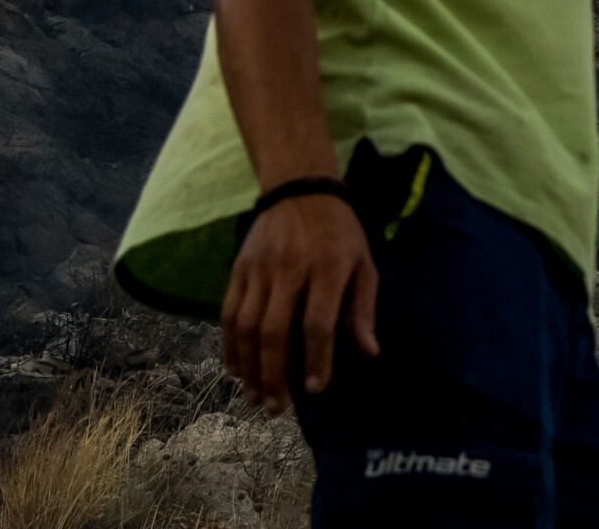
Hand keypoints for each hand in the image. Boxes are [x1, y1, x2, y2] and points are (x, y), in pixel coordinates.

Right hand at [220, 193, 379, 413]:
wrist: (300, 190)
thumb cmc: (340, 233)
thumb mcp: (364, 264)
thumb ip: (363, 310)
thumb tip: (369, 352)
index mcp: (329, 269)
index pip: (318, 322)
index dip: (316, 358)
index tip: (315, 388)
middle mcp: (290, 270)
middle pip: (274, 331)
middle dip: (274, 375)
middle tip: (276, 408)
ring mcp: (259, 270)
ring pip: (246, 327)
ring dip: (249, 367)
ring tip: (256, 397)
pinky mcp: (238, 269)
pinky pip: (228, 313)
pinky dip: (230, 345)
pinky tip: (236, 369)